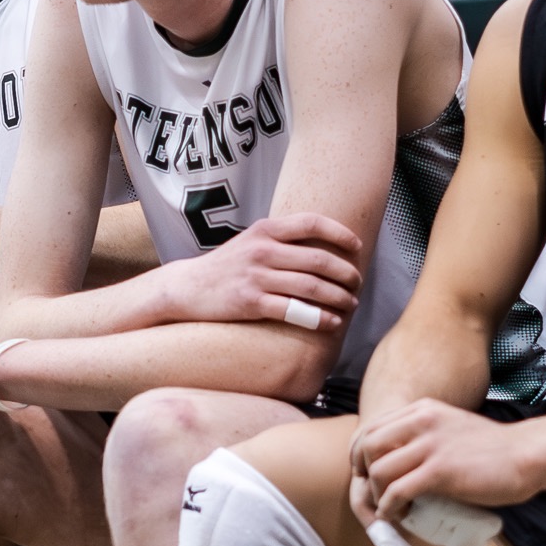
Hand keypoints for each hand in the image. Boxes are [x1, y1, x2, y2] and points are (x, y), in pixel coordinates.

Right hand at [150, 213, 361, 330]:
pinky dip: (319, 318)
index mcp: (265, 230)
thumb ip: (282, 239)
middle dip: (346, 273)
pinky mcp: (250, 303)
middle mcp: (262, 250)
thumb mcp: (251, 240)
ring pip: (311, 286)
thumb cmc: (226, 265)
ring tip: (351, 303)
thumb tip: (324, 245)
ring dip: (338, 297)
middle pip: (318, 259)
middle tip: (357, 283)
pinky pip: (294, 310)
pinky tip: (332, 322)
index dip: (340, 233)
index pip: (311, 223)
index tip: (357, 246)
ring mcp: (256, 277)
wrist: (187, 288)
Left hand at [347, 399, 545, 526]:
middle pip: (367, 447)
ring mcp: (429, 446)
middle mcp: (421, 422)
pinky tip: (398, 516)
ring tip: (391, 508)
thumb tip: (402, 457)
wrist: (525, 455)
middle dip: (363, 474)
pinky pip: (397, 491)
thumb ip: (426, 434)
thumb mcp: (450, 427)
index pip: (371, 427)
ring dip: (377, 496)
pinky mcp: (439, 472)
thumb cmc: (493, 448)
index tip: (367, 473)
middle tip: (375, 494)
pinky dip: (390, 508)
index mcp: (422, 410)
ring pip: (378, 470)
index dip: (361, 454)